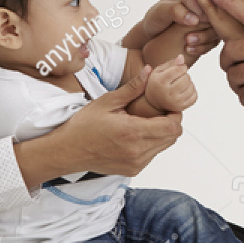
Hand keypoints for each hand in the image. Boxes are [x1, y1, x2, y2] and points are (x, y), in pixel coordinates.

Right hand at [38, 64, 182, 180]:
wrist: (67, 151)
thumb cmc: (83, 126)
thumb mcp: (106, 102)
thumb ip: (132, 88)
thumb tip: (149, 72)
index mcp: (133, 132)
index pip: (172, 126)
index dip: (175, 115)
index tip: (168, 106)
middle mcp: (137, 151)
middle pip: (172, 137)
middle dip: (171, 122)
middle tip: (159, 111)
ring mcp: (136, 163)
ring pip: (164, 147)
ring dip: (161, 134)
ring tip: (146, 122)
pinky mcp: (133, 170)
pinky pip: (152, 155)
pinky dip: (151, 144)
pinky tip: (137, 134)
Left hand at [143, 0, 220, 62]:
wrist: (151, 34)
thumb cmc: (156, 17)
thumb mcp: (162, 11)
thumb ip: (176, 11)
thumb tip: (195, 20)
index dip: (206, 5)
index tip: (193, 19)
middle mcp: (207, 5)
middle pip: (220, 13)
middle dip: (206, 26)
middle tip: (188, 36)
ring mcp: (210, 21)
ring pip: (218, 29)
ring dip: (205, 37)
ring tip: (187, 41)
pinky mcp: (209, 34)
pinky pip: (213, 42)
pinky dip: (203, 47)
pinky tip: (189, 49)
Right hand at [143, 54, 196, 112]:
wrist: (153, 102)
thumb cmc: (157, 83)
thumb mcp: (159, 71)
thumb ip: (171, 63)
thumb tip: (182, 57)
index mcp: (160, 81)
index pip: (179, 69)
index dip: (182, 67)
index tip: (179, 68)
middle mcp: (167, 93)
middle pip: (186, 78)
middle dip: (185, 75)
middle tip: (179, 77)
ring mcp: (175, 102)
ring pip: (191, 87)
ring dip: (189, 83)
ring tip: (181, 84)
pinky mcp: (181, 107)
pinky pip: (195, 96)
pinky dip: (192, 92)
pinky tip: (184, 91)